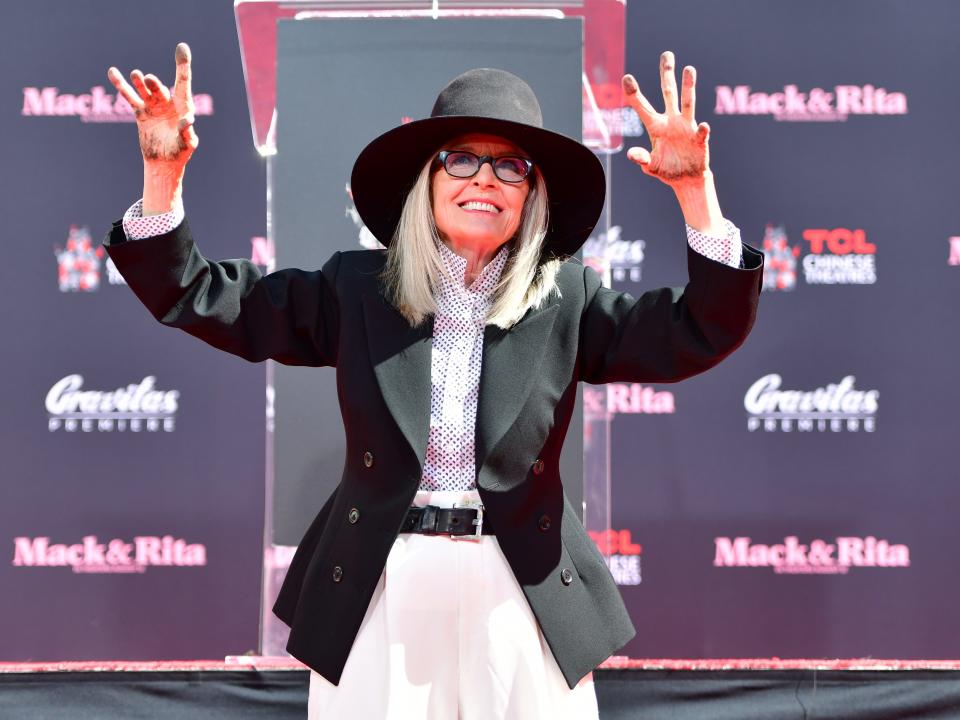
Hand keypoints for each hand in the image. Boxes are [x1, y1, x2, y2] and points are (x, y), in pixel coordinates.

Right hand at [107, 43, 197, 170]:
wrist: (165, 163)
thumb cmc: (181, 153)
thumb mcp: (187, 144)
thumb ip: (188, 132)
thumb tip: (187, 121)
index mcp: (183, 106)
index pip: (183, 83)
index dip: (183, 66)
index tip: (181, 47)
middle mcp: (168, 103)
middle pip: (160, 88)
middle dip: (153, 84)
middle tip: (147, 79)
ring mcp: (153, 106)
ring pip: (144, 90)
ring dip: (139, 82)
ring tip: (137, 75)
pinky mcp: (141, 112)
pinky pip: (129, 97)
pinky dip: (121, 85)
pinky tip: (112, 72)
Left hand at [622, 51, 710, 188]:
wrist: (687, 179)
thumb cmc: (666, 170)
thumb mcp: (651, 166)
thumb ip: (642, 159)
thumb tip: (630, 154)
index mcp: (656, 127)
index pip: (643, 107)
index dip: (634, 94)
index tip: (626, 78)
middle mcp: (671, 121)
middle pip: (668, 93)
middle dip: (667, 74)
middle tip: (667, 54)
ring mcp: (686, 127)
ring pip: (687, 102)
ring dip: (688, 86)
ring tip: (689, 69)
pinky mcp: (699, 138)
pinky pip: (701, 131)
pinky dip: (702, 129)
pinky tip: (702, 126)